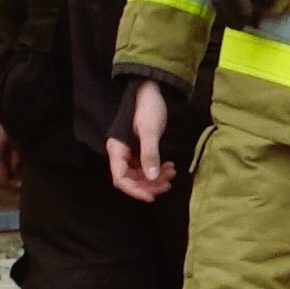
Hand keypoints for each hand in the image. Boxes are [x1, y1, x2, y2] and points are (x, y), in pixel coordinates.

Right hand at [107, 82, 175, 201]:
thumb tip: (151, 178)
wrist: (151, 91)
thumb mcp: (150, 131)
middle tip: (168, 184)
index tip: (151, 197)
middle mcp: (121, 153)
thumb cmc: (148, 108)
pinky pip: (146, 165)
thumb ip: (150, 154)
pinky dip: (157, 168)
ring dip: (155, 177)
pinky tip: (169, 166)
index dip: (135, 190)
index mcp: (117, 149)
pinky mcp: (139, 148)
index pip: (121, 178)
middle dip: (149, 184)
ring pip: (140, 173)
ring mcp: (130, 151)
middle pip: (131, 178)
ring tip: (172, 172)